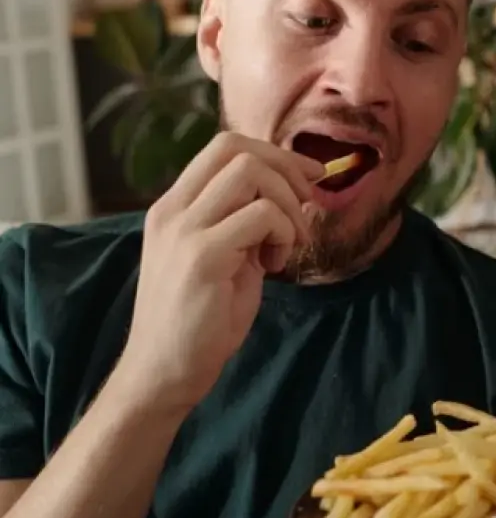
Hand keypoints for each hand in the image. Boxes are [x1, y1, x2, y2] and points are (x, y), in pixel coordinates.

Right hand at [115, 132, 323, 409]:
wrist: (164, 372)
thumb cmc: (199, 320)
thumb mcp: (223, 256)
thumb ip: (242, 222)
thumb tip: (290, 192)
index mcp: (174, 207)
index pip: (224, 146)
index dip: (275, 153)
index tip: (309, 178)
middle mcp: (172, 210)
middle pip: (236, 148)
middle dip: (287, 169)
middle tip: (306, 207)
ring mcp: (184, 230)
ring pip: (251, 172)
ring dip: (287, 204)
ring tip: (288, 244)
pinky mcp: (202, 256)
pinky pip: (262, 215)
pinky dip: (285, 234)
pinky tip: (276, 265)